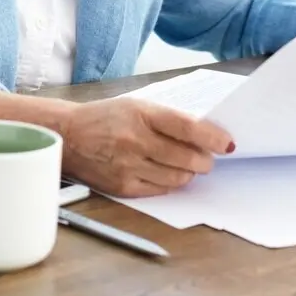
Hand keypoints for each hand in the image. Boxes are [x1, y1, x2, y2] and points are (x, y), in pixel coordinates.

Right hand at [55, 98, 234, 197]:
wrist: (67, 136)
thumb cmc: (105, 118)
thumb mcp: (136, 106)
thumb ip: (167, 119)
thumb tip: (205, 136)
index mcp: (141, 114)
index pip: (187, 127)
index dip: (212, 137)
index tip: (228, 143)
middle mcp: (135, 140)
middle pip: (186, 158)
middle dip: (205, 161)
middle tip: (208, 159)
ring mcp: (128, 166)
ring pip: (177, 177)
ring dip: (190, 173)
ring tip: (189, 165)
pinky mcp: (123, 187)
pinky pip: (160, 189)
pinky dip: (171, 182)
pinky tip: (168, 173)